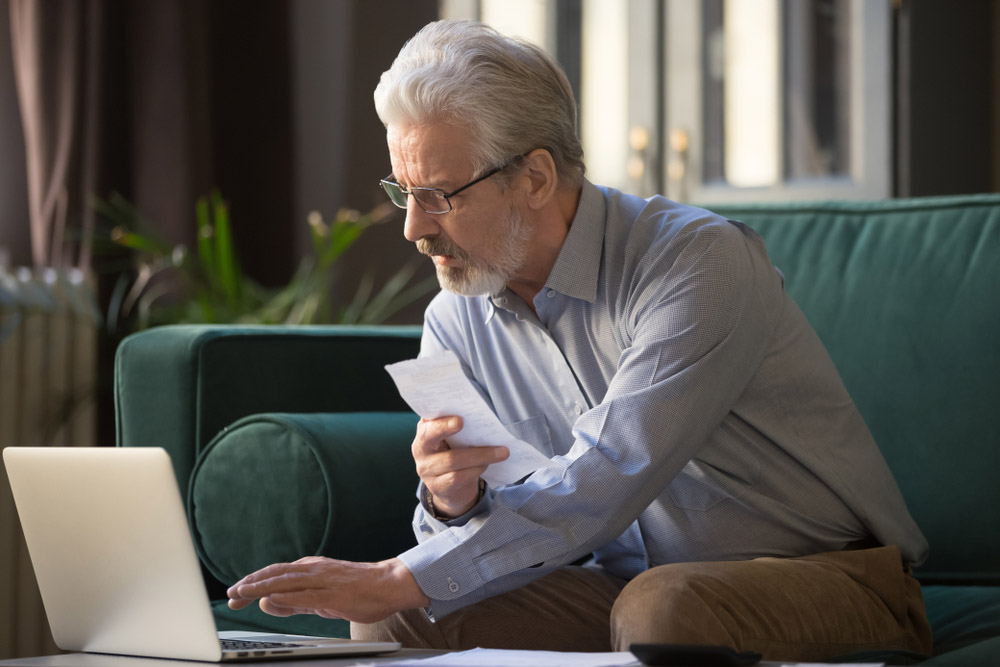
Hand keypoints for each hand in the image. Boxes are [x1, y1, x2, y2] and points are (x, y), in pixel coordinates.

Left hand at [226, 556, 428, 622]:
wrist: (389, 584)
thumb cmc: (358, 590)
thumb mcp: (320, 598)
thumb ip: (294, 602)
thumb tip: (267, 604)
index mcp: (310, 569)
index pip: (274, 574)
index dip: (252, 583)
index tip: (234, 594)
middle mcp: (314, 570)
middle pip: (275, 574)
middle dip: (250, 584)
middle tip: (230, 594)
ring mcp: (324, 580)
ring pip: (286, 581)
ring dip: (261, 586)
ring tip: (241, 593)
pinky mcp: (334, 593)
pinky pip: (306, 595)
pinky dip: (286, 596)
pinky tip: (271, 599)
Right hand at [412, 416, 508, 517]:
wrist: (450, 489)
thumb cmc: (454, 454)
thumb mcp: (452, 439)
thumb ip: (457, 426)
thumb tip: (477, 413)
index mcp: (424, 432)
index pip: (425, 420)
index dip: (437, 418)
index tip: (456, 416)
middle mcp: (420, 450)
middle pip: (429, 436)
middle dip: (445, 427)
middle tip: (462, 422)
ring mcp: (427, 470)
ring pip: (452, 460)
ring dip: (479, 454)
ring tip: (501, 452)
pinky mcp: (438, 487)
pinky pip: (457, 477)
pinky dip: (475, 469)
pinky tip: (486, 465)